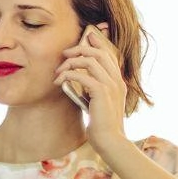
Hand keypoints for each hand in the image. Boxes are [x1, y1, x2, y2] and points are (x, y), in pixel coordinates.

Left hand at [55, 23, 125, 145]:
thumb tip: (79, 79)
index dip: (98, 43)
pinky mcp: (101, 93)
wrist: (110, 141)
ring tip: (59, 71)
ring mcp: (111, 86)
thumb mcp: (99, 103)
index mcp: (118, 82)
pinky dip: (68, 75)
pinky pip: (82, 75)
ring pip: (90, 61)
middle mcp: (117, 81)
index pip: (109, 55)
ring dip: (71, 63)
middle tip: (65, 54)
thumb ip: (94, 90)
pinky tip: (59, 82)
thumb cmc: (102, 126)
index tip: (86, 37)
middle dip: (79, 49)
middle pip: (99, 53)